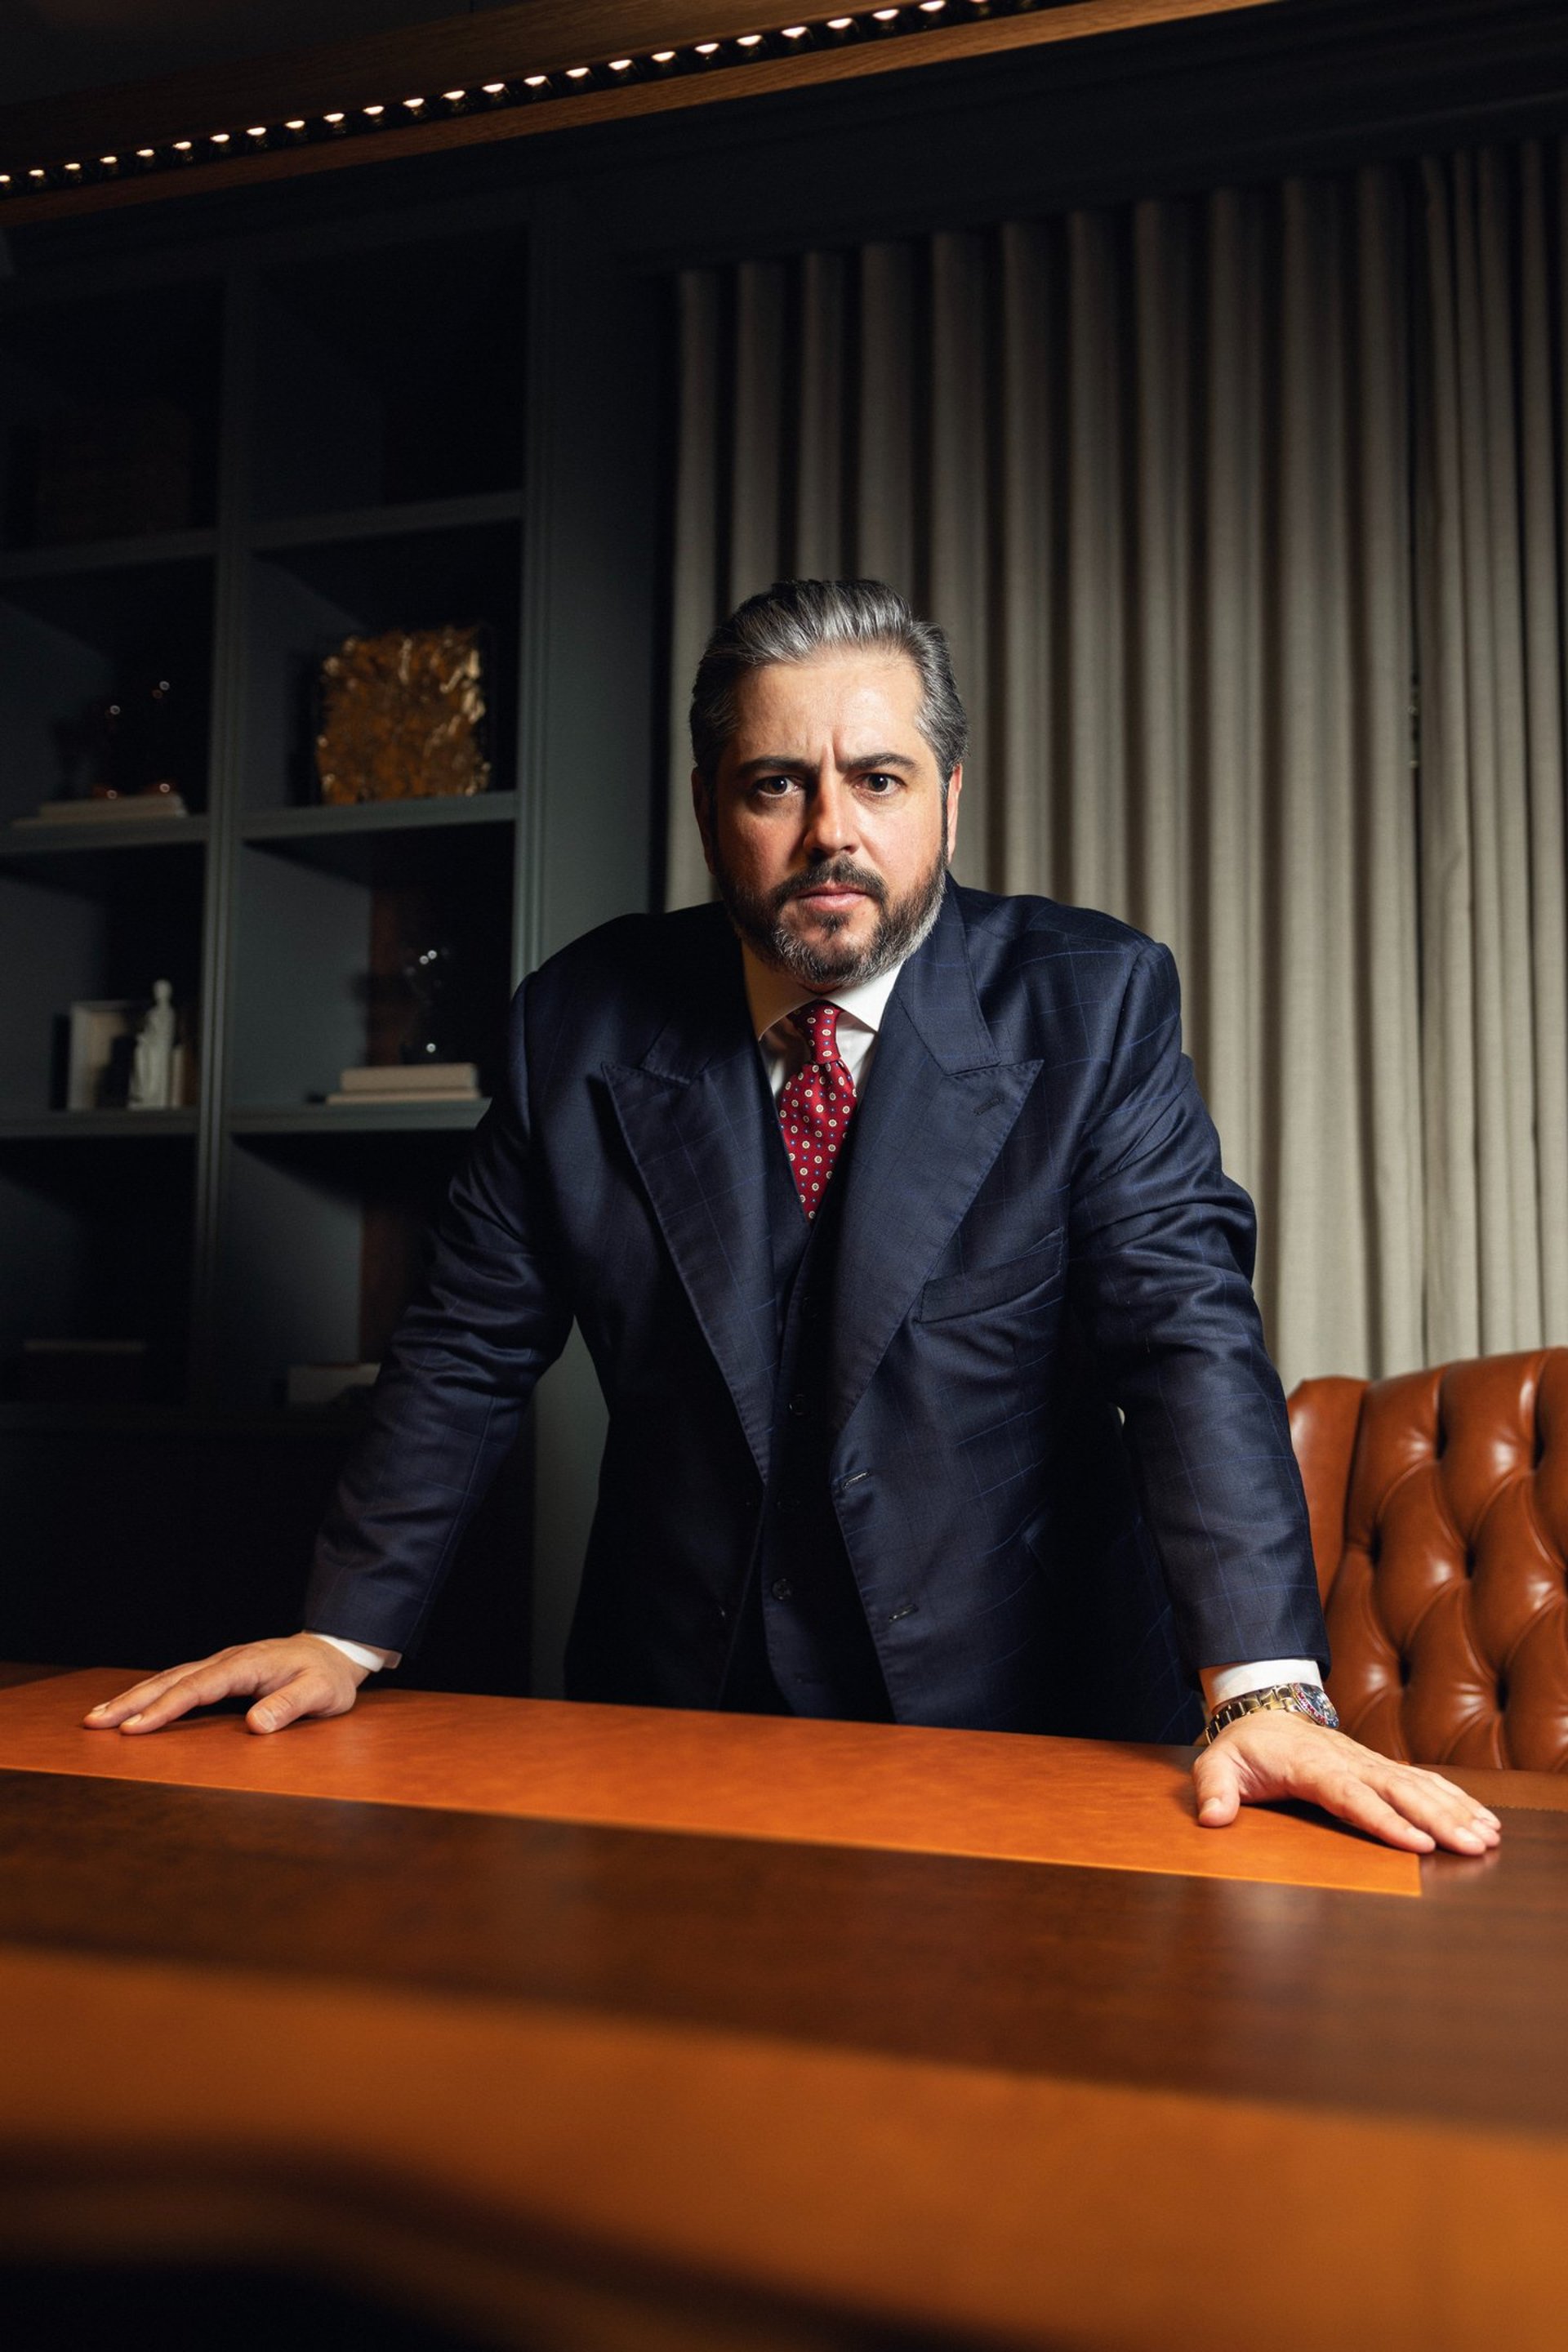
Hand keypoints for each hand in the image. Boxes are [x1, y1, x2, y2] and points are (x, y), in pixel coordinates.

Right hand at [83, 1635, 367, 1737]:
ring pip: (169, 1679)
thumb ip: (291, 1706)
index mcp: (247, 1665)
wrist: (333, 1651)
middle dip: (132, 1702)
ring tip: (97, 1717)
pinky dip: (150, 1693)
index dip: (166, 1709)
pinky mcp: (219, 1671)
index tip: (135, 1728)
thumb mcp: (321, 1694)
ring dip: (133, 1697)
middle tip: (95, 1723)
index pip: (198, 1688)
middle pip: (172, 1680)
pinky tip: (129, 1706)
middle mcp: (227, 1660)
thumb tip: (256, 1726)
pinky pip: (178, 1681)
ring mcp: (221, 1664)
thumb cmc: (327, 1677)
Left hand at [1191, 1711, 1501, 1854]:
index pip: (1350, 1795)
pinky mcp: (1379, 1768)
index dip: (1383, 1819)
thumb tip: (1213, 1818)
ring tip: (1488, 1836)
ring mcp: (1367, 1762)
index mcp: (1310, 1765)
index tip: (1417, 1842)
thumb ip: (1214, 1790)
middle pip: (1397, 1791)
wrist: (1264, 1710)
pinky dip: (1453, 1798)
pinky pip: (1422, 1781)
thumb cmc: (1244, 1746)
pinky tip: (1481, 1818)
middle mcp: (1348, 1761)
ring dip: (1455, 1810)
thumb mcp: (1217, 1764)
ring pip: (1417, 1785)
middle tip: (1472, 1845)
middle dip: (1437, 1819)